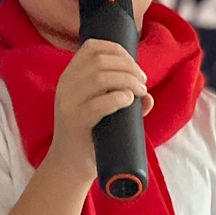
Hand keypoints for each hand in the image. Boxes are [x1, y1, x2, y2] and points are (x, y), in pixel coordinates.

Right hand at [46, 37, 153, 182]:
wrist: (70, 166)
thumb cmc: (91, 136)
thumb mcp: (105, 113)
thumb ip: (124, 101)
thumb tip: (148, 97)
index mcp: (70, 77)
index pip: (92, 47)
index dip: (117, 50)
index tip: (134, 64)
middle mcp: (66, 86)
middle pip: (100, 61)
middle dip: (128, 67)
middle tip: (143, 83)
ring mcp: (69, 104)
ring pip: (99, 78)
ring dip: (127, 80)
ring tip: (140, 91)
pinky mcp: (75, 122)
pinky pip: (98, 104)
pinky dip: (118, 97)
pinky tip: (129, 100)